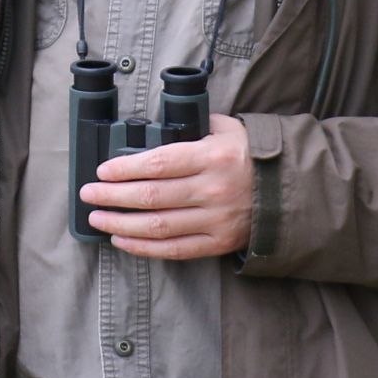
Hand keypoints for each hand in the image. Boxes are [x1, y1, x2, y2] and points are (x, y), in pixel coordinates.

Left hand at [82, 114, 255, 259]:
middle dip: (112, 196)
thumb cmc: (250, 155)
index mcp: (212, 157)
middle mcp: (212, 190)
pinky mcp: (218, 243)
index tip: (102, 170)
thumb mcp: (226, 129)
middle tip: (88, 194)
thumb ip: (192, 128)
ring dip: (121, 223)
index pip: (159, 163)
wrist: (290, 189)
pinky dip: (143, 247)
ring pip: (158, 226)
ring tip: (97, 217)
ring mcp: (215, 220)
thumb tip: (152, 131)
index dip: (125, 169)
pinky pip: (174, 249)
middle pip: (151, 197)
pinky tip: (122, 239)